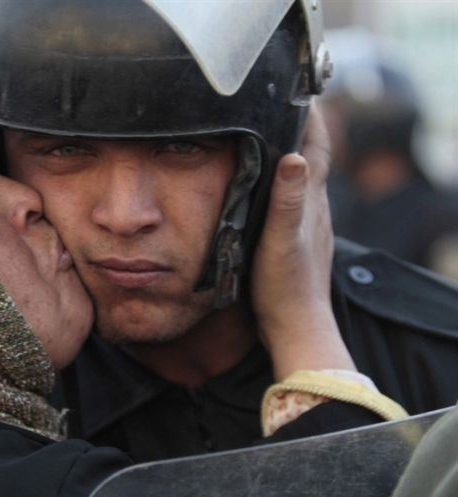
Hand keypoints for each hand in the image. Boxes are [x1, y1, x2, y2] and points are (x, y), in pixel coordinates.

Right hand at [251, 105, 355, 379]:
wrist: (293, 326)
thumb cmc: (284, 286)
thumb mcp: (281, 241)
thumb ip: (288, 200)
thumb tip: (296, 156)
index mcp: (311, 201)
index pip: (317, 145)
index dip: (310, 115)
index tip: (295, 87)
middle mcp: (313, 207)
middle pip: (309, 155)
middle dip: (295, 126)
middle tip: (271, 104)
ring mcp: (305, 223)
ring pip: (298, 178)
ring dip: (287, 152)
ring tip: (262, 135)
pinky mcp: (295, 238)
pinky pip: (288, 198)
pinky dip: (278, 181)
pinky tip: (261, 187)